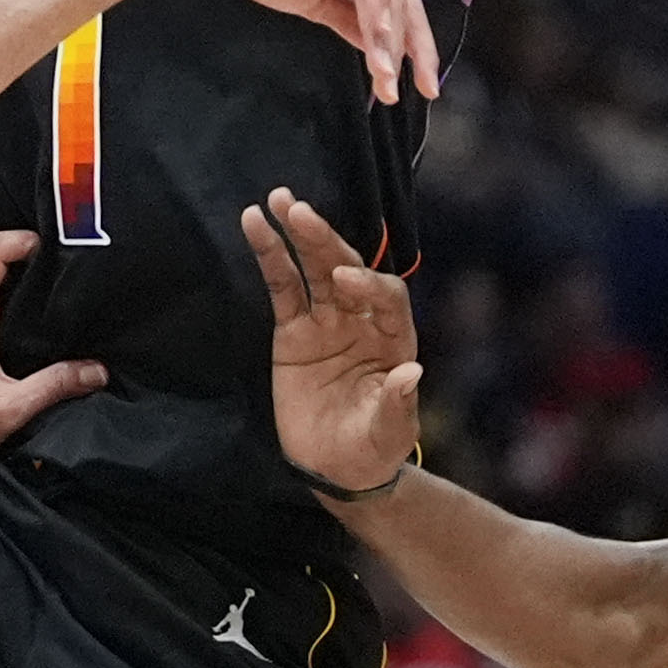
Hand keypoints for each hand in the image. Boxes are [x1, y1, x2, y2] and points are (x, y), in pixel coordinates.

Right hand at [245, 187, 424, 498]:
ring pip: (313, 268)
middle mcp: (363, 321)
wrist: (338, 468)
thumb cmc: (374, 449)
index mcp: (395, 339)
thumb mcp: (391, 432)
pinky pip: (282, 287)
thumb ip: (399, 404)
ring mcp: (327, 322)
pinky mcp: (294, 331)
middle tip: (301, 214)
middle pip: (347, 268)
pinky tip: (255, 224)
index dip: (369, 285)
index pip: (387, 297)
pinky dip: (270, 256)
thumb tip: (411, 373)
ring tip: (278, 199)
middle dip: (326, 241)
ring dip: (298, 234)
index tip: (345, 281)